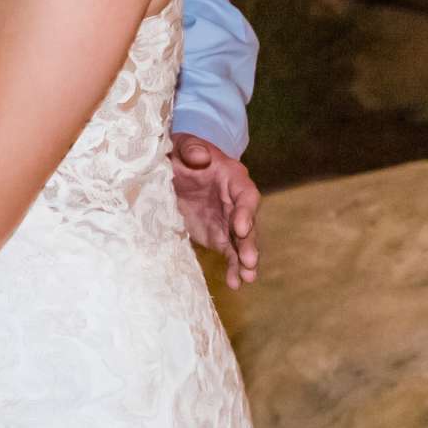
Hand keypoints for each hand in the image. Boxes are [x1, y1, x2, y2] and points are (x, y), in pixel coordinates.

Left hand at [170, 132, 260, 288]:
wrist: (177, 164)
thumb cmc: (183, 152)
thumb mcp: (184, 144)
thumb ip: (192, 148)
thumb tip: (201, 157)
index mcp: (233, 177)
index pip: (246, 195)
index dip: (247, 212)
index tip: (241, 228)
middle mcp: (236, 202)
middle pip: (248, 223)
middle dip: (249, 243)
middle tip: (249, 261)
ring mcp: (228, 221)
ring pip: (242, 242)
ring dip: (245, 260)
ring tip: (247, 278)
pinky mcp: (219, 235)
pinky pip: (230, 252)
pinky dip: (233, 267)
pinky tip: (235, 282)